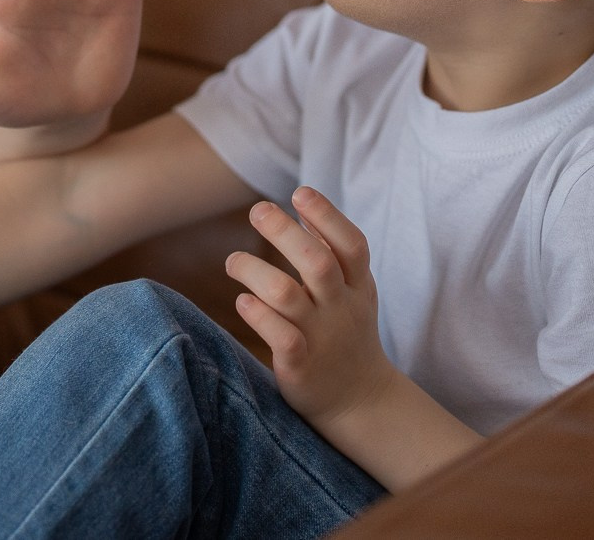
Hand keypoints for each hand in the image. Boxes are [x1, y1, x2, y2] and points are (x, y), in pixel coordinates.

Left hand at [226, 187, 397, 430]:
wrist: (360, 401)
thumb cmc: (348, 334)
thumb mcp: (352, 291)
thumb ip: (332, 252)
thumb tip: (305, 207)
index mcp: (357, 286)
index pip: (351, 245)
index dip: (327, 216)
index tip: (299, 192)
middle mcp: (341, 308)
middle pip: (317, 263)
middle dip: (285, 232)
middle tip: (257, 210)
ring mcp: (322, 338)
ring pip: (287, 295)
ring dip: (255, 271)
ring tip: (233, 262)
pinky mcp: (300, 366)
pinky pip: (280, 337)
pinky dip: (258, 316)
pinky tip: (243, 302)